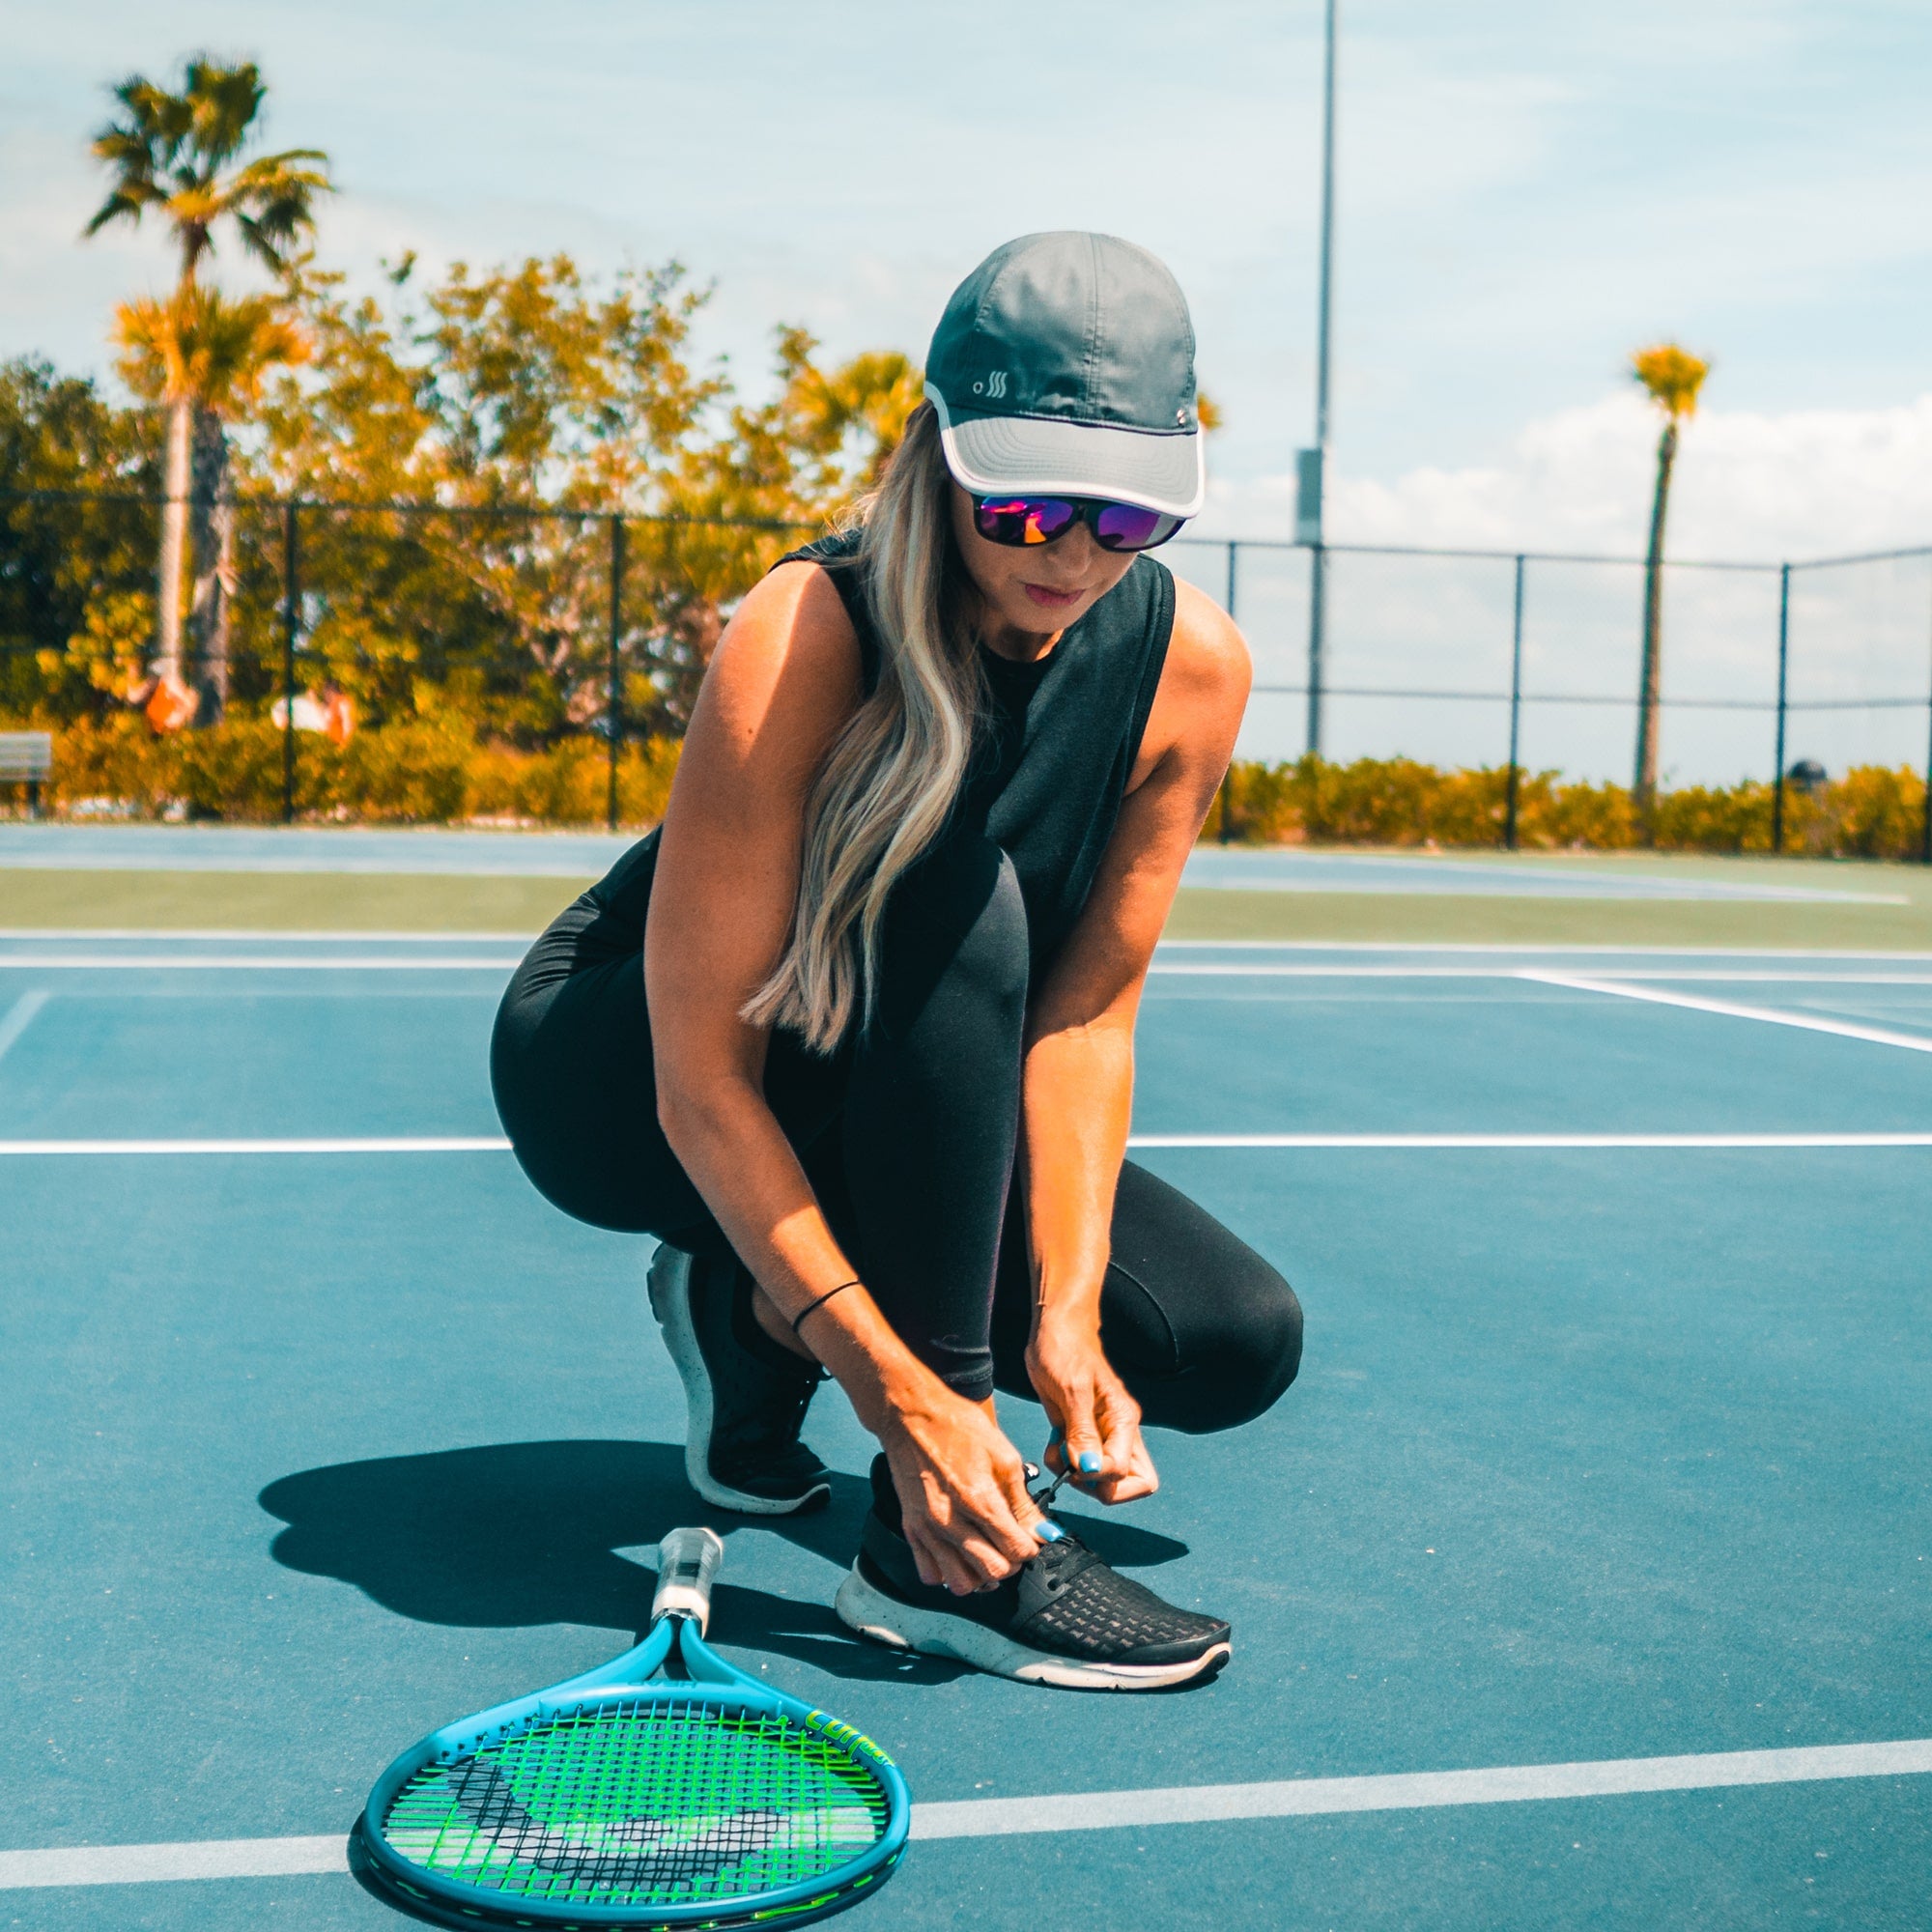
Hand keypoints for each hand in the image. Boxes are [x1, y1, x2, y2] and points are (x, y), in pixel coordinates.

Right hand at [877, 1380, 1053, 1595]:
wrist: (912, 1415)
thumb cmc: (957, 1427)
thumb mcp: (1004, 1456)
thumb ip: (1023, 1501)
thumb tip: (1041, 1531)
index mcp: (979, 1499)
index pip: (1017, 1550)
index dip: (1030, 1546)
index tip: (1029, 1536)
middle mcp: (950, 1520)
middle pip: (993, 1572)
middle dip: (1010, 1561)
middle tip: (1009, 1542)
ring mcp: (927, 1528)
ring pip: (961, 1583)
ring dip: (979, 1574)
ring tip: (985, 1552)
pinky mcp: (910, 1529)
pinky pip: (930, 1573)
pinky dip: (947, 1572)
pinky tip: (957, 1553)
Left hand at [1027, 1320, 1157, 1505]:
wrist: (1054, 1327)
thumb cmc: (1064, 1348)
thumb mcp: (1071, 1390)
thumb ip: (1082, 1433)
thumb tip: (1091, 1470)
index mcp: (1124, 1421)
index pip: (1130, 1475)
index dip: (1102, 1479)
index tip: (1075, 1464)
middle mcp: (1119, 1432)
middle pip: (1127, 1485)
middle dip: (1097, 1487)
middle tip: (1070, 1469)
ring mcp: (1102, 1435)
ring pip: (1103, 1479)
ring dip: (1077, 1477)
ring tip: (1056, 1452)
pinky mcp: (1083, 1434)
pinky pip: (1081, 1465)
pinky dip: (1064, 1465)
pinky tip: (1052, 1445)